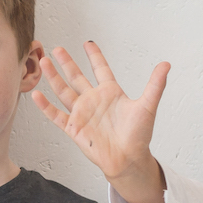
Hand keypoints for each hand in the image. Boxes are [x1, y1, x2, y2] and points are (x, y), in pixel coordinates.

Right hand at [33, 41, 169, 201]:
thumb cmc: (138, 135)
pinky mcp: (73, 127)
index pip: (100, 69)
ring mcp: (81, 113)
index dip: (94, 56)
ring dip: (53, 77)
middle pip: (76, 77)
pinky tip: (36, 95)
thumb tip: (166, 65)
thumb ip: (155, 84)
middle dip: (66, 63)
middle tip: (56, 49)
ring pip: (63, 91)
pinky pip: (56, 115)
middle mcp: (93, 101)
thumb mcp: (147, 106)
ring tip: (43, 62)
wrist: (127, 159)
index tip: (87, 43)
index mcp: (110, 93)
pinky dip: (45, 106)